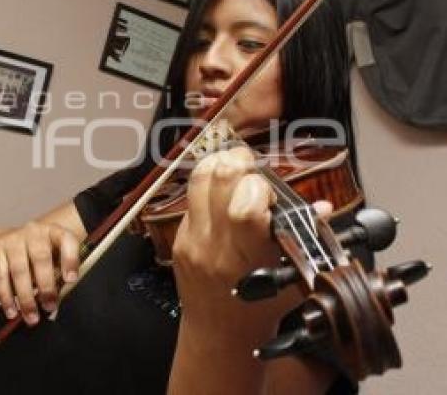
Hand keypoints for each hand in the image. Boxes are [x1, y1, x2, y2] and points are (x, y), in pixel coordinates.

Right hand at [0, 221, 80, 324]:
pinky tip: (12, 311)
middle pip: (41, 258)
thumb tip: (57, 302)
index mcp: (54, 232)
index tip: (71, 279)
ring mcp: (13, 239)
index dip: (70, 259)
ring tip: (31, 317)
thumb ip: (57, 275)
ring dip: (26, 297)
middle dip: (46, 286)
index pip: (66, 240)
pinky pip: (0, 276)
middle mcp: (34, 231)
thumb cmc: (35, 255)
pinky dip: (6, 297)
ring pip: (19, 270)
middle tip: (49, 306)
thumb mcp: (51, 257)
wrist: (5, 242)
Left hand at [172, 146, 331, 341]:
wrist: (219, 336)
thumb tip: (321, 207)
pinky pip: (190, 197)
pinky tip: (223, 195)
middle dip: (240, 161)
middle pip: (218, 178)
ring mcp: (192, 240)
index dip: (260, 187)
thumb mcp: (291, 278)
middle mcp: (215, 246)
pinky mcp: (178, 238)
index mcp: (248, 258)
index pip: (245, 206)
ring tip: (237, 169)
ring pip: (197, 179)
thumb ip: (307, 238)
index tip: (271, 193)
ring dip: (220, 164)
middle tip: (253, 169)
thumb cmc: (259, 310)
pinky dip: (208, 187)